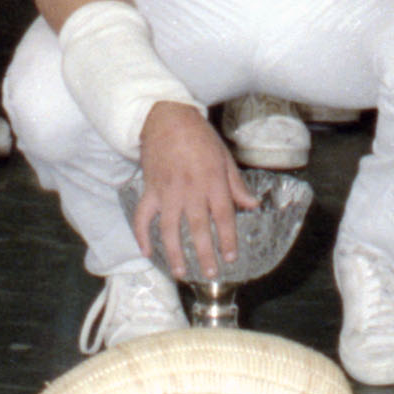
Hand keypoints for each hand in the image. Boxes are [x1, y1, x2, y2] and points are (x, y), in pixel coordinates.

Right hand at [130, 103, 250, 278]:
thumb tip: (251, 205)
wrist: (166, 118)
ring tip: (180, 272)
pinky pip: (143, 216)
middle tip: (210, 274)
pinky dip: (142, 235)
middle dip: (205, 254)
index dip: (228, 239)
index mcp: (212, 181)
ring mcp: (167, 192)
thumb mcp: (224, 157)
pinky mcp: (150, 190)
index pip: (224, 216)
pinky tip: (146, 252)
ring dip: (174, 253)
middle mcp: (191, 190)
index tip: (231, 257)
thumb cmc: (199, 137)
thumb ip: (237, 185)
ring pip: (170, 228)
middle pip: (199, 227)